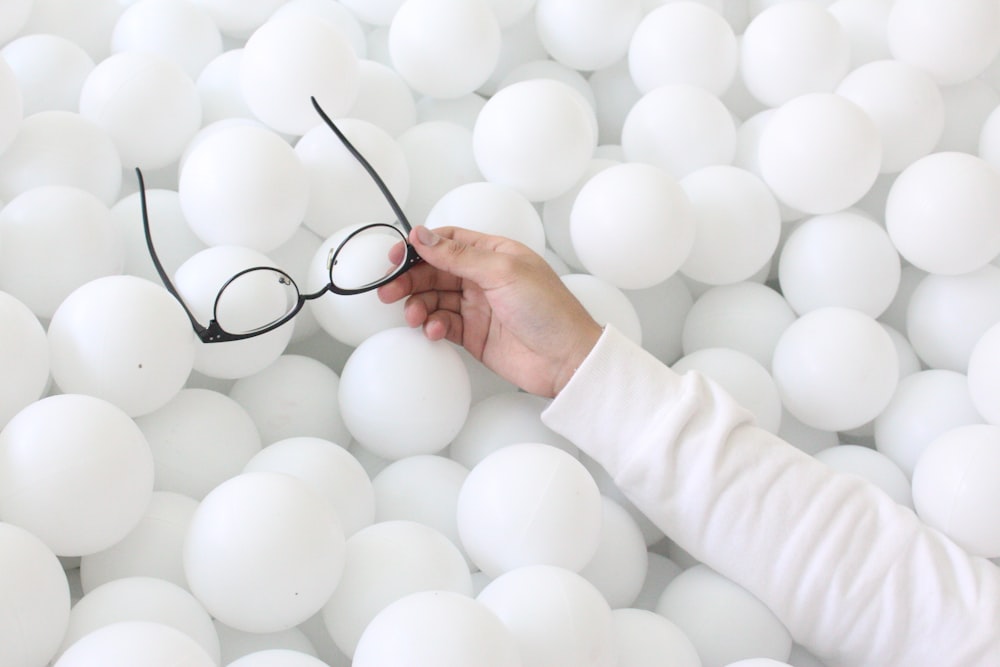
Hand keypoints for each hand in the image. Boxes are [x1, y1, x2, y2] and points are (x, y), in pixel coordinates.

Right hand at [377, 226, 602, 397]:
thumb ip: (459, 255)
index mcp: (494, 253)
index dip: (419, 247)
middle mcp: (484, 277)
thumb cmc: (549, 311)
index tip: (396, 258)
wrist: (567, 360)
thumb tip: (423, 235)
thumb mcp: (503, 272)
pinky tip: (436, 330)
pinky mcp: (474, 335)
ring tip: (414, 315)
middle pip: (435, 270)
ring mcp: (478, 307)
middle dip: (410, 279)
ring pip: (435, 298)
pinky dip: (433, 326)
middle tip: (389, 291)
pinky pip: (443, 324)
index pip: (448, 242)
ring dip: (419, 305)